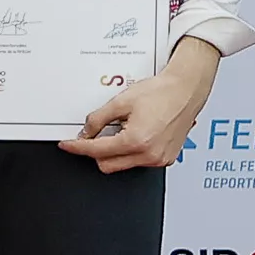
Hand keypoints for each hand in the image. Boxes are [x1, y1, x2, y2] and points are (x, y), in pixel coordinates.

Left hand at [64, 39, 218, 172]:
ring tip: (124, 128)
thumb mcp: (122, 101)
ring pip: (123, 165)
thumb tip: (86, 132)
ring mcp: (159, 159)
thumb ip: (98, 119)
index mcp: (136, 141)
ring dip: (116, 151)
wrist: (187, 89)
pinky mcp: (166, 159)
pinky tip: (137, 134)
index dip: (77, 147)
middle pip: (107, 165)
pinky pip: (140, 162)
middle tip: (94, 134)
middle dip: (96, 151)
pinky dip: (132, 151)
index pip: (96, 150)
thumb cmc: (162, 92)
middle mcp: (149, 155)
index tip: (68, 145)